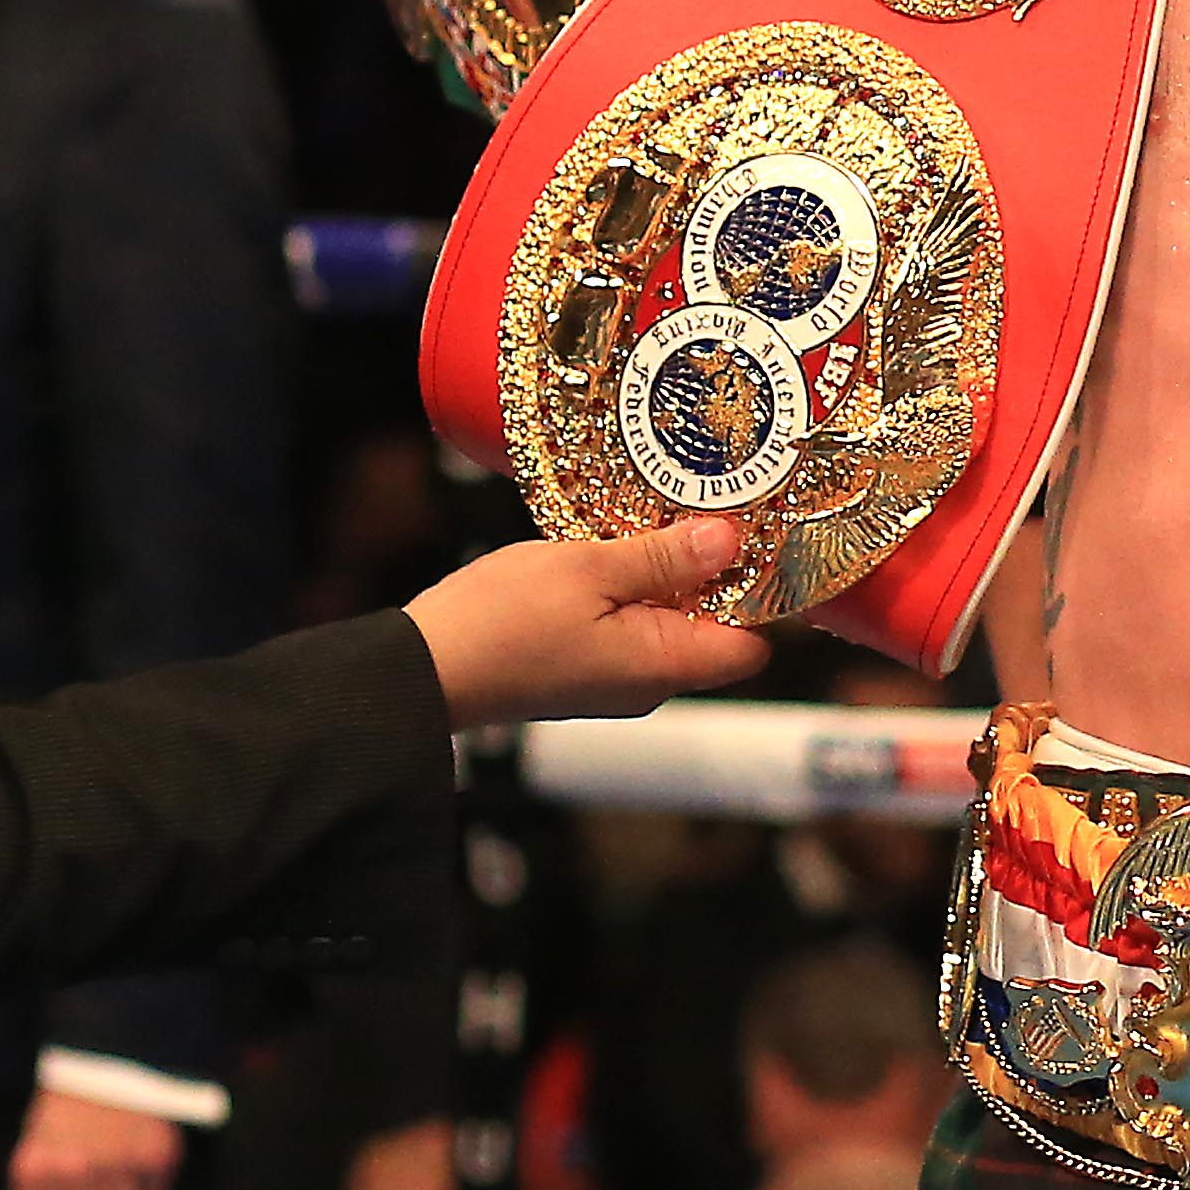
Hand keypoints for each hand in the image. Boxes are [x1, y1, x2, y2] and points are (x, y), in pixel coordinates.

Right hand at [408, 516, 773, 732]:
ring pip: (668, 618)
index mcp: (663, 666)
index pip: (751, 642)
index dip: (762, 588)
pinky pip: (631, 622)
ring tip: (658, 515)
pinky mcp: (586, 665)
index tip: (759, 534)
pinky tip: (615, 544)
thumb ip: (663, 557)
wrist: (426, 667)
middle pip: (713, 624)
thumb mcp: (589, 569)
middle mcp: (648, 683)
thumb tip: (729, 542)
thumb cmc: (500, 624)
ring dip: (666, 571)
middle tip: (707, 506)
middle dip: (713, 569)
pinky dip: (632, 585)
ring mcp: (616, 677)